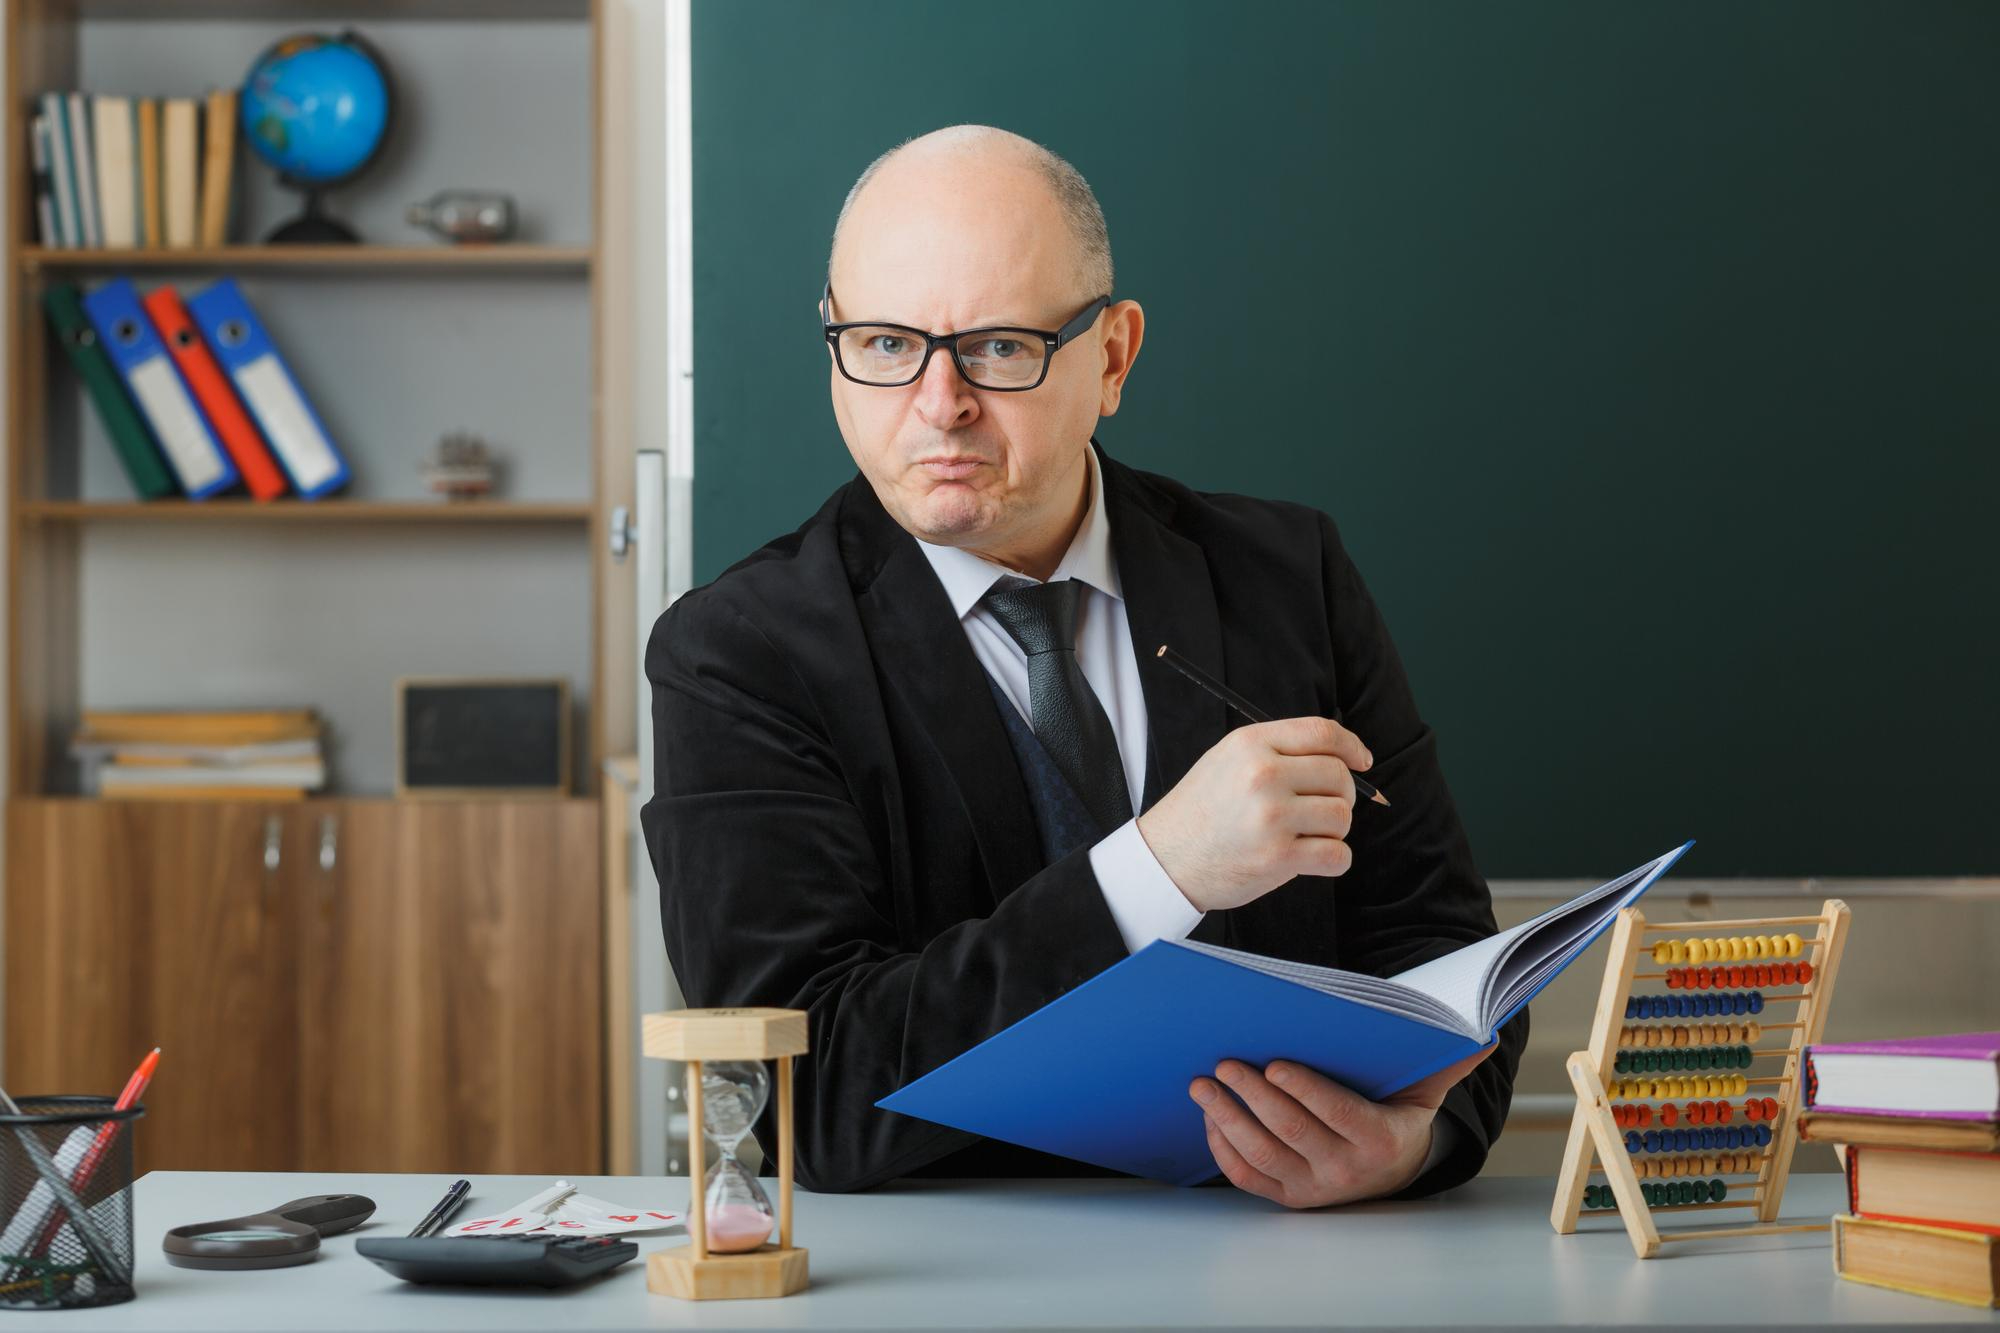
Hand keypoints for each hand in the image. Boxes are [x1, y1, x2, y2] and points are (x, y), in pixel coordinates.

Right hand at [1135, 716, 1372, 912]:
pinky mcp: (1278, 857)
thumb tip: (1341, 758)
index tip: (1362, 761)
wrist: (1165, 859)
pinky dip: (1334, 860)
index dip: (1351, 746)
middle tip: (1322, 808)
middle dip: (1343, 794)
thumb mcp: (1227, 760)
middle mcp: (1263, 775)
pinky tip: (1311, 858)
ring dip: (1333, 830)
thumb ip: (1278, 751)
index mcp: (1251, 744)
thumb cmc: (1200, 811)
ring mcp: (1271, 817)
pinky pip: (1337, 855)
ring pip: (1341, 816)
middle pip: (1339, 776)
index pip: (1322, 732)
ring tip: (1306, 835)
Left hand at [1189, 1043, 1496, 1207]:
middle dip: (1253, 1096)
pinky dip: (1223, 1147)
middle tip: (1225, 1062)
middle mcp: (1344, 1171)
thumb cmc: (1398, 1116)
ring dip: (1226, 1118)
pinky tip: (1210, 1116)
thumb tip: (1484, 1032)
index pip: (1337, 1114)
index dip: (1305, 1090)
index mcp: (1379, 1141)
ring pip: (1261, 1154)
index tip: (1275, 1064)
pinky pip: (1247, 1176)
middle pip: (1291, 1131)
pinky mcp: (1286, 1197)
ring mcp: (1312, 1187)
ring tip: (1203, 1085)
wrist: (1391, 1171)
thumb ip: (1444, 1061)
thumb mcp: (1424, 1090)